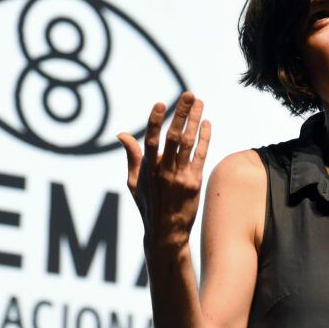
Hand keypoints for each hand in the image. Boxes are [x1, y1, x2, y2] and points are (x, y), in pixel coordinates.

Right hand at [117, 92, 211, 254]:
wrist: (166, 233)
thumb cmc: (148, 205)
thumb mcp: (134, 182)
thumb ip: (131, 156)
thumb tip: (121, 134)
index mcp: (147, 170)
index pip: (151, 141)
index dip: (156, 122)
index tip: (161, 103)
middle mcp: (164, 172)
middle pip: (174, 137)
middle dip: (181, 114)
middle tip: (188, 94)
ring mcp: (180, 177)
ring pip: (189, 143)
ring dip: (195, 120)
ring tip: (199, 102)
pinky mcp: (194, 182)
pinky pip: (201, 156)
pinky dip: (205, 138)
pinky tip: (207, 123)